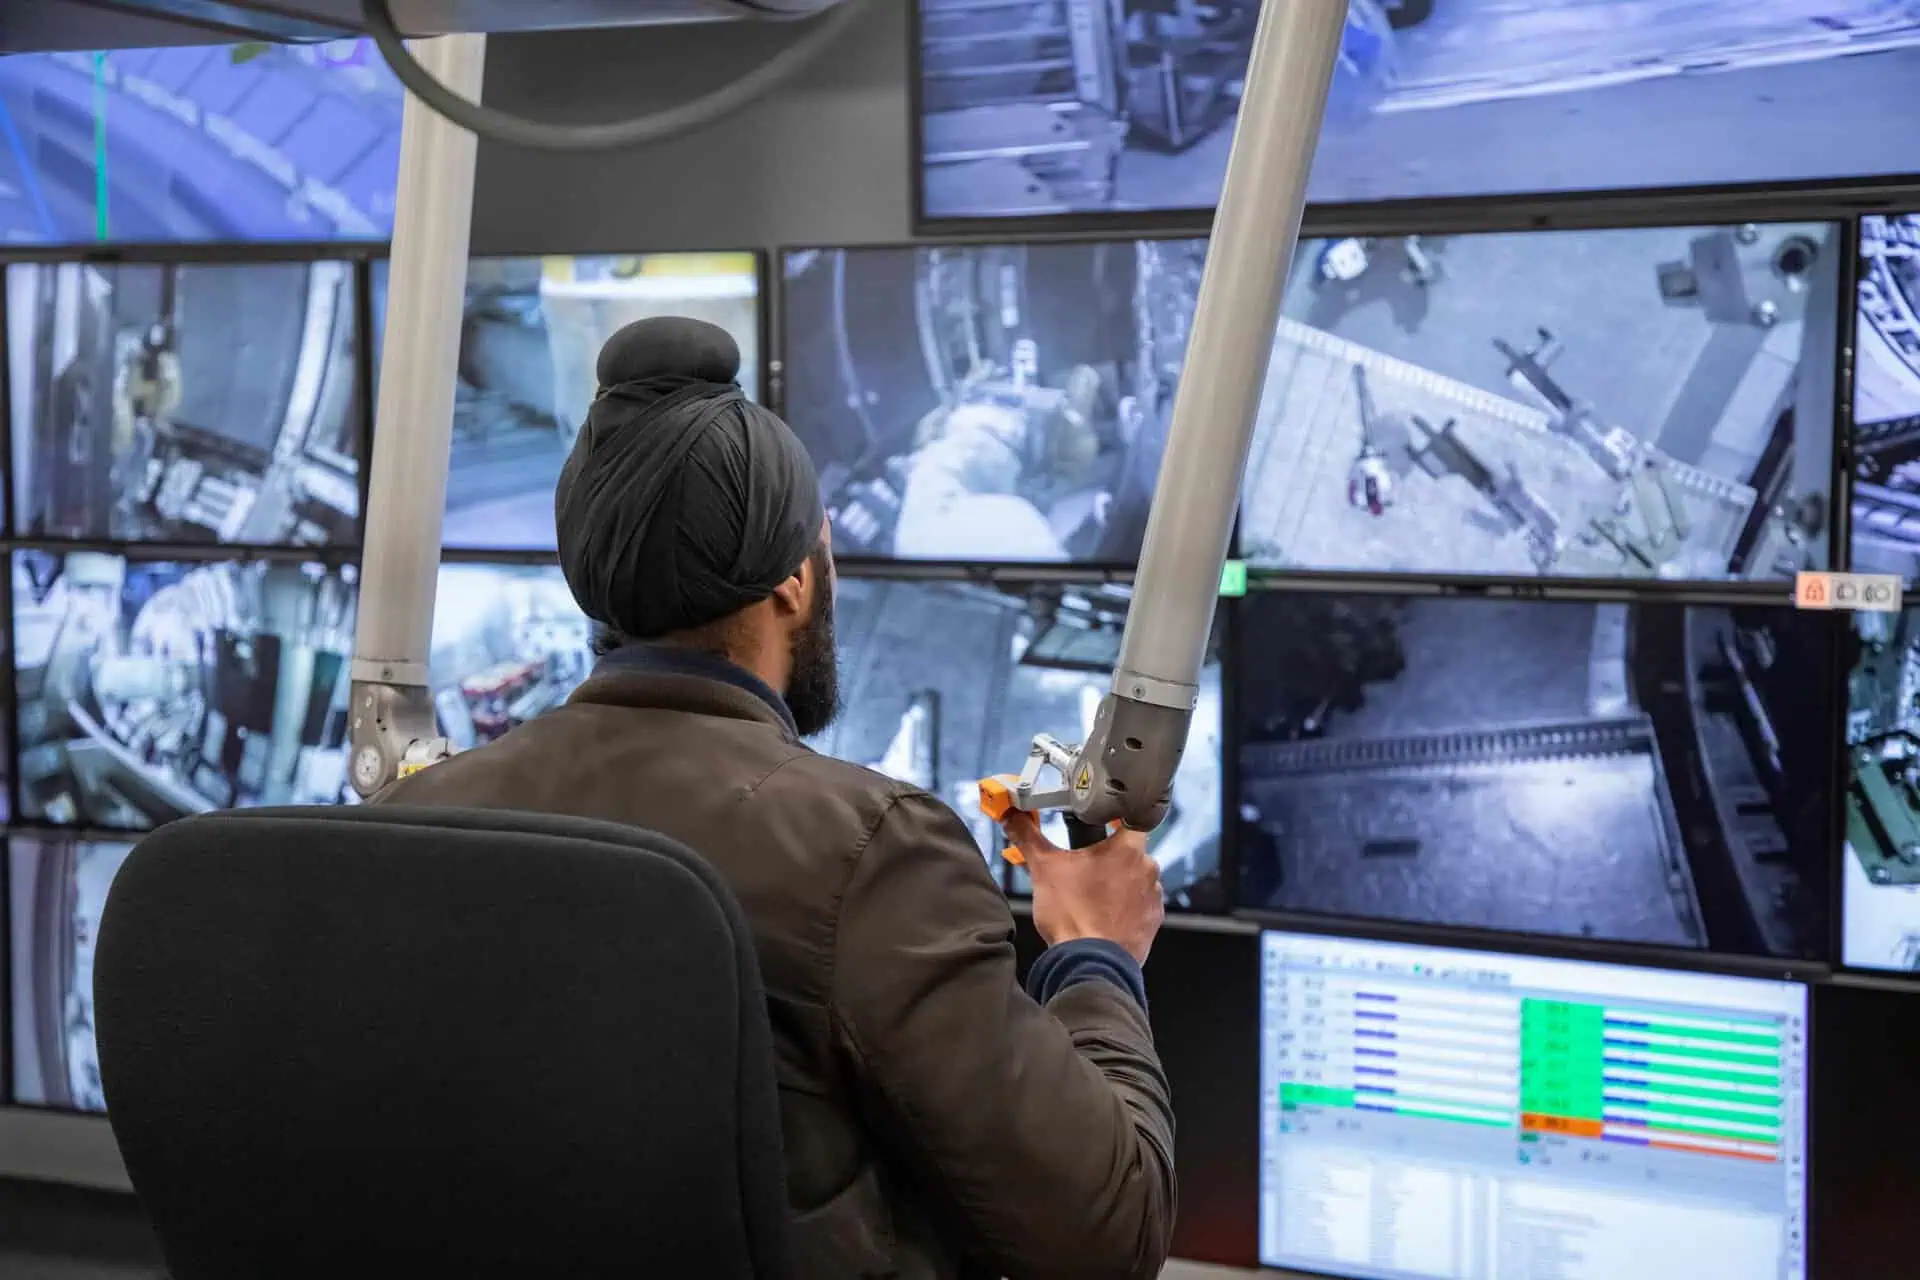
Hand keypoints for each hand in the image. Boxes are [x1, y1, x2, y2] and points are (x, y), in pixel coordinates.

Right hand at [1004, 812, 1163, 965]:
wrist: (1090, 964)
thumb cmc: (1072, 914)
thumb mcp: (1043, 869)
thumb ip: (1028, 837)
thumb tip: (1012, 818)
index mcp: (1128, 848)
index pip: (1130, 818)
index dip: (1115, 819)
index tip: (1101, 823)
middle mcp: (1148, 869)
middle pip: (1129, 852)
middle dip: (1108, 857)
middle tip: (1084, 867)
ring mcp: (1153, 897)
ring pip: (1136, 879)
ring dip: (1119, 883)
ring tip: (1091, 895)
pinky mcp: (1152, 922)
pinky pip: (1140, 905)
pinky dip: (1125, 907)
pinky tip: (1103, 914)